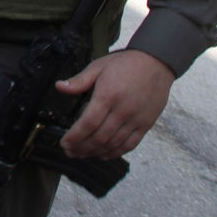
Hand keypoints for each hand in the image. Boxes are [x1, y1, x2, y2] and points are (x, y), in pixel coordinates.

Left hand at [55, 48, 174, 159]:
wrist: (156, 62)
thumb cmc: (127, 64)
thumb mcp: (98, 66)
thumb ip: (79, 80)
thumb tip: (60, 87)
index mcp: (108, 95)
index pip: (88, 123)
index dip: (74, 137)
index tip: (64, 142)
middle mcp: (122, 111)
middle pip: (99, 137)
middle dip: (81, 148)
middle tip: (70, 151)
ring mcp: (136, 119)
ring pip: (113, 144)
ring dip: (95, 152)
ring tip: (82, 154)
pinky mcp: (146, 124)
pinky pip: (130, 144)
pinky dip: (116, 152)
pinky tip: (104, 154)